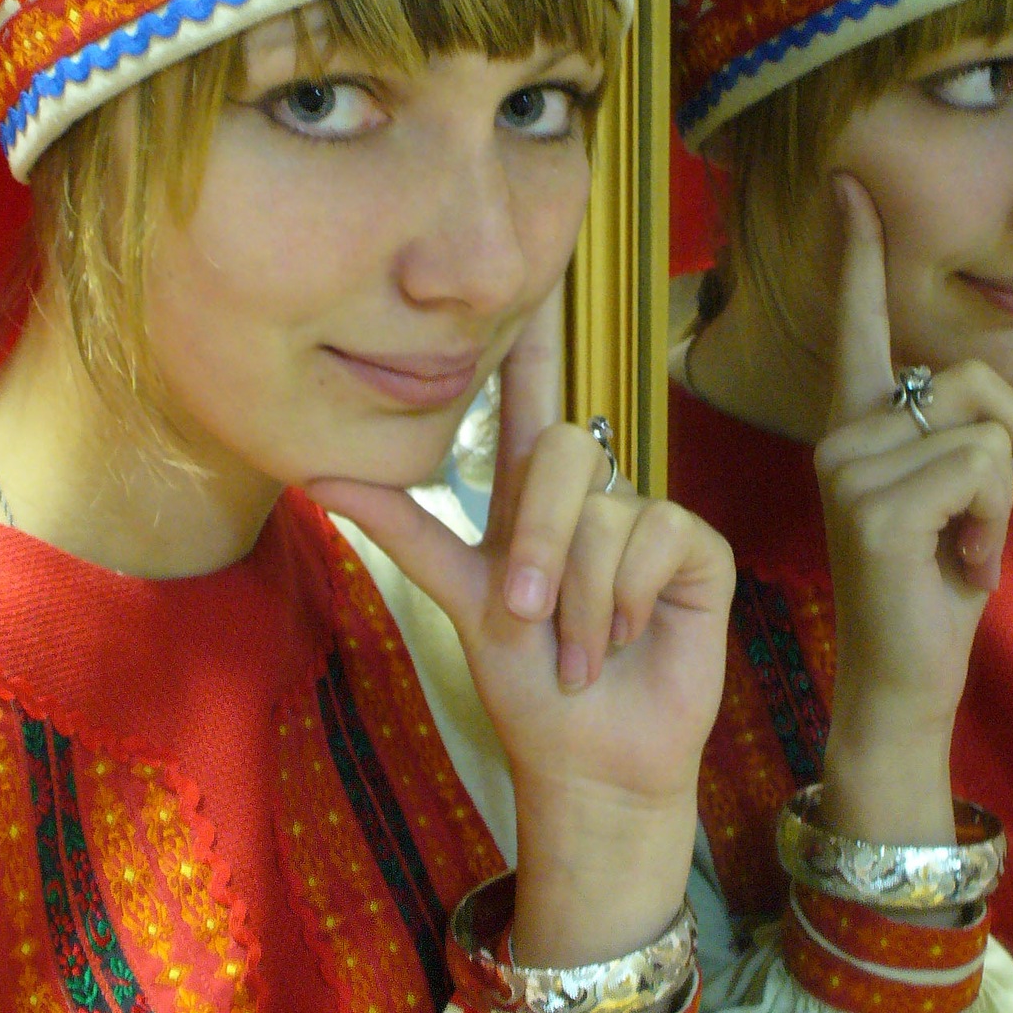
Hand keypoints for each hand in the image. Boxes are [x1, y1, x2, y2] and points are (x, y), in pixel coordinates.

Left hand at [310, 285, 735, 963]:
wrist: (588, 758)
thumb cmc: (526, 684)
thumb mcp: (460, 595)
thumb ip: (403, 526)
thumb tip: (318, 472)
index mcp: (535, 498)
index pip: (534, 395)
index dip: (536, 330)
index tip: (541, 254)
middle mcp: (595, 496)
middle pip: (562, 454)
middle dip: (537, 546)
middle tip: (524, 617)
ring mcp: (649, 518)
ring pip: (604, 510)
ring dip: (579, 599)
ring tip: (580, 651)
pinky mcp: (695, 550)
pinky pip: (653, 538)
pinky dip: (622, 601)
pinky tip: (626, 639)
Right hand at [813, 174, 1012, 839]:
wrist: (904, 676)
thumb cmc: (933, 589)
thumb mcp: (971, 498)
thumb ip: (990, 433)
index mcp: (856, 426)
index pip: (857, 327)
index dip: (857, 255)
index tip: (850, 185)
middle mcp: (841, 436)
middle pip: (966, 377)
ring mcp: (848, 469)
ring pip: (981, 429)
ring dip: (1006, 495)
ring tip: (967, 547)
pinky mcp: (872, 506)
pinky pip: (981, 469)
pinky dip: (995, 521)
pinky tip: (956, 566)